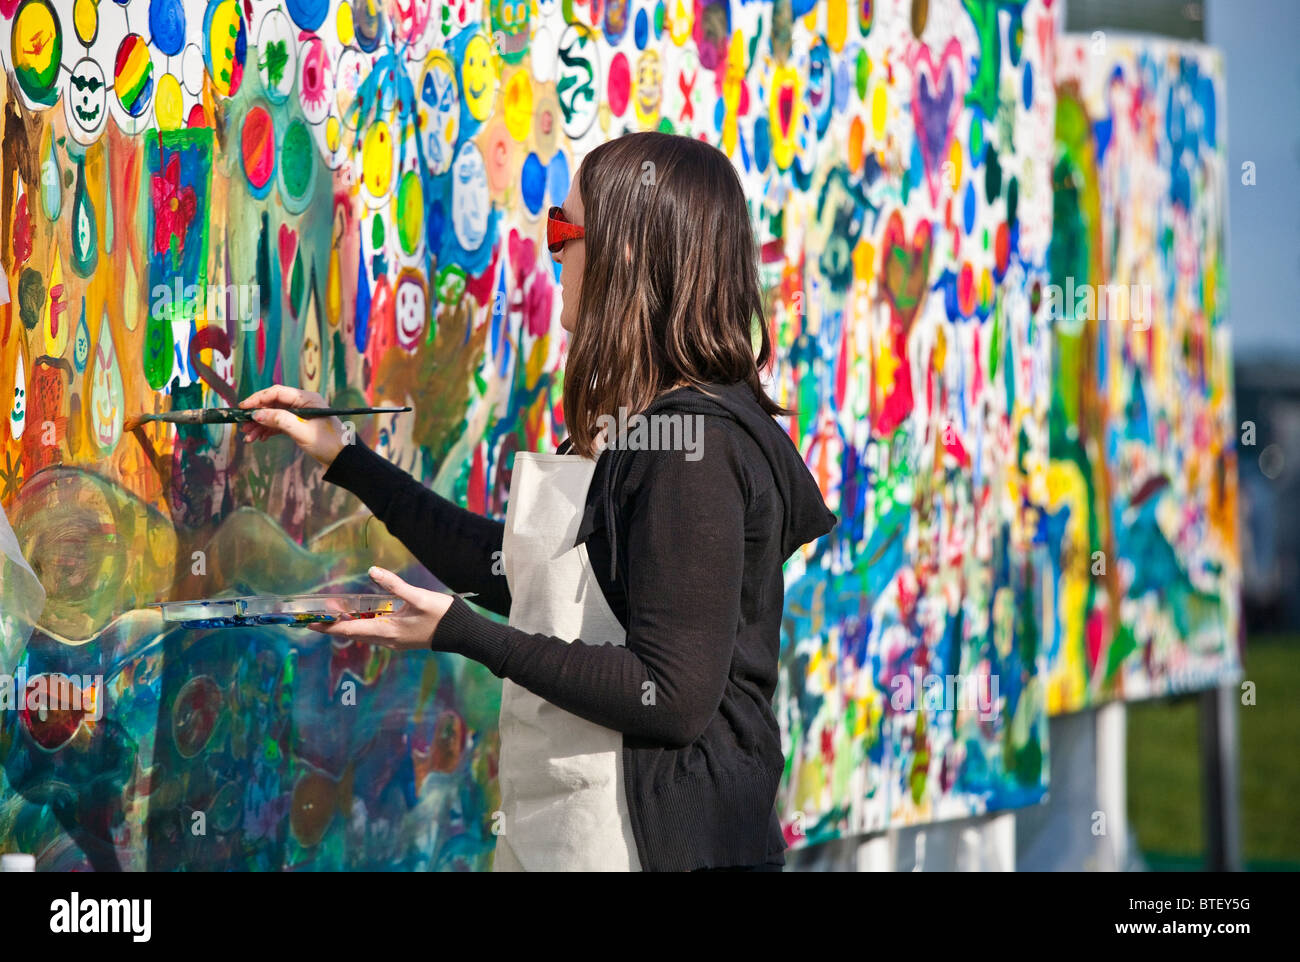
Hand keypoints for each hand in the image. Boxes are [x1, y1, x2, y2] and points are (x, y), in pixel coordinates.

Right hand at [239, 385, 346, 467]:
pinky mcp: (299, 424)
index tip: (243, 408)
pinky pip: (279, 423)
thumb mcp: (301, 431)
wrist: (343, 459)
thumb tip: (256, 414)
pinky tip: (259, 438)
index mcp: (307, 398)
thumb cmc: (327, 443)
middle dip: (257, 415)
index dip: (258, 399)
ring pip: (274, 415)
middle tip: (243, 426)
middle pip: (273, 403)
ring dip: (260, 425)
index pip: (277, 392)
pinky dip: (268, 430)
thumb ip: (279, 420)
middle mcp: (303, 403)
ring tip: (248, 437)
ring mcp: (301, 414)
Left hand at [306, 566, 453, 650]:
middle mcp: (387, 639)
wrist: (462, 634)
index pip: (350, 629)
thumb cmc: (441, 616)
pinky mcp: (402, 639)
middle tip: (318, 615)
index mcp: (387, 630)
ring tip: (336, 613)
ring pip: (364, 634)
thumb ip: (394, 585)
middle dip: (335, 624)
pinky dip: (363, 624)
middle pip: (353, 633)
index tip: (310, 623)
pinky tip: (364, 615)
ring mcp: (395, 641)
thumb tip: (372, 571)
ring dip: (349, 624)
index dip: (328, 626)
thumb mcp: (418, 597)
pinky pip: (375, 633)